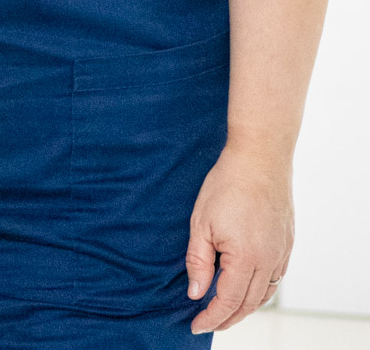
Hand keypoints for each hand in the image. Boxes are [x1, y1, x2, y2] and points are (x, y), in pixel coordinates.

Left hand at [185, 146, 292, 334]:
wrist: (259, 158)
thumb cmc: (227, 185)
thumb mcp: (201, 223)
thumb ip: (198, 261)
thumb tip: (196, 293)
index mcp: (246, 258)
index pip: (228, 301)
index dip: (212, 317)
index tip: (196, 325)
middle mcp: (269, 261)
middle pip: (249, 303)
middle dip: (228, 318)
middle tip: (209, 323)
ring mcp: (281, 253)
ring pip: (264, 294)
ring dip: (245, 307)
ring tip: (226, 311)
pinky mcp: (287, 244)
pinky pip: (275, 278)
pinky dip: (261, 290)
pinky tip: (248, 287)